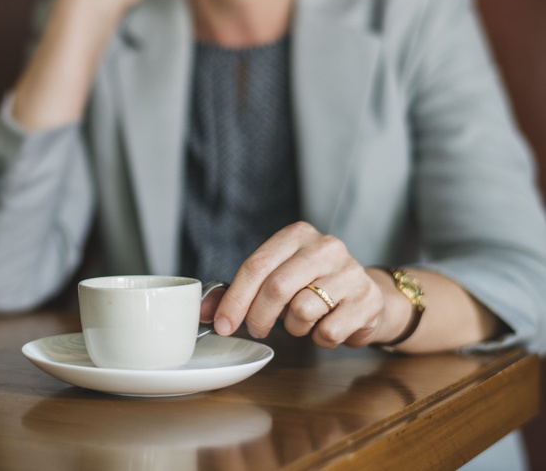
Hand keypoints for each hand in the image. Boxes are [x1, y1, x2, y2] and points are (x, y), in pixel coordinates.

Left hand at [213, 222, 387, 347]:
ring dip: (294, 327)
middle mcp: (326, 246)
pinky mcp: (368, 300)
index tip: (222, 324)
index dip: (235, 299)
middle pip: (277, 287)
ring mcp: (351, 271)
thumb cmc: (313, 287)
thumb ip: (240, 293)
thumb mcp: (277, 280)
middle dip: (258, 317)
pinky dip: (319, 338)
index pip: (256, 265)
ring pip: (302, 311)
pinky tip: (326, 326)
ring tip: (302, 321)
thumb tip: (206, 312)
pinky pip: (328, 331)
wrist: (368, 297)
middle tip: (257, 329)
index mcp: (298, 234)